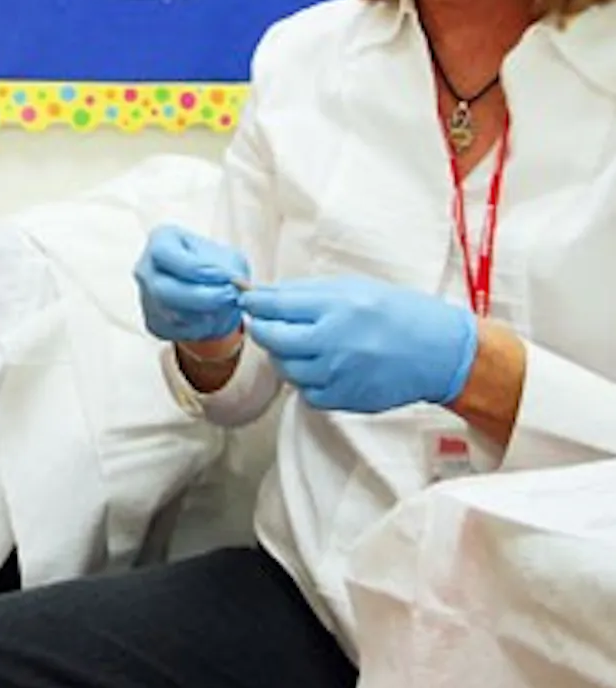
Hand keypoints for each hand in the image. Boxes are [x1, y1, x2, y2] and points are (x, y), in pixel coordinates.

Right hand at [134, 225, 249, 343]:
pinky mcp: (152, 321)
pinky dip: (200, 328)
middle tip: (231, 296)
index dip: (196, 268)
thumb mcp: (227, 257)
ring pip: (171, 314)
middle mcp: (145, 268)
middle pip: (163, 289)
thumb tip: (232, 285)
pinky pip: (176, 330)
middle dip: (202, 297)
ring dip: (204, 314)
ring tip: (225, 305)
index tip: (225, 277)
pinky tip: (211, 317)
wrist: (209, 289)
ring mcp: (145, 296)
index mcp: (161, 240)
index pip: (165, 254)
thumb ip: (229, 269)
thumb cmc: (215, 265)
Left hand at [240, 277, 477, 412]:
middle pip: (271, 338)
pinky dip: (305, 380)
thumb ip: (306, 292)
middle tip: (264, 321)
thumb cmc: (399, 313)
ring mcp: (337, 374)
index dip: (253, 301)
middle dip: (262, 328)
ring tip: (300, 344)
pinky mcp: (343, 399)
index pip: (274, 304)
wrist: (440, 353)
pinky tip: (320, 366)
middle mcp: (333, 342)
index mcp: (335, 307)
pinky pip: (306, 393)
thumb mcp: (353, 288)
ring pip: (285, 368)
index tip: (246, 298)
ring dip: (283, 356)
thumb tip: (263, 293)